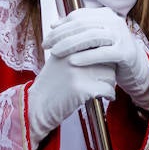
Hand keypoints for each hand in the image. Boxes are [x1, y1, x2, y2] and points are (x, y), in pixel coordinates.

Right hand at [27, 15, 115, 149]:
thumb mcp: (60, 59)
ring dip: (110, 82)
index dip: (104, 55)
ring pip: (110, 73)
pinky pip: (108, 89)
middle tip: (106, 78)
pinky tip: (106, 97)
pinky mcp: (82, 89)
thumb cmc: (51, 84)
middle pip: (107, 58)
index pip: (98, 43)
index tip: (105, 64)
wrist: (38, 107)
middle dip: (110, 68)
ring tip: (104, 88)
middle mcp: (74, 56)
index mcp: (69, 46)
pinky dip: (109, 94)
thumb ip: (76, 49)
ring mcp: (78, 72)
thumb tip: (101, 43)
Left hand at [45, 7, 148, 109]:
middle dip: (61, 35)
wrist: (135, 66)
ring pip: (91, 37)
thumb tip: (54, 24)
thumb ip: (78, 29)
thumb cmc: (109, 51)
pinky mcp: (125, 52)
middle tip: (46, 45)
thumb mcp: (95, 37)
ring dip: (70, 44)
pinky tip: (72, 61)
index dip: (61, 26)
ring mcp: (121, 36)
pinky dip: (86, 57)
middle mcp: (114, 22)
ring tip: (55, 53)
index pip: (79, 16)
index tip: (48, 37)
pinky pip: (103, 53)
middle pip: (83, 25)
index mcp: (106, 15)